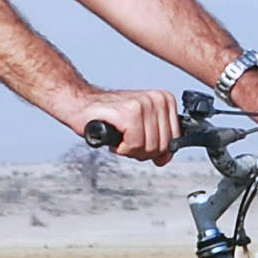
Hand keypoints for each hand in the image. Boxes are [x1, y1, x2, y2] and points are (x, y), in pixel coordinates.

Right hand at [63, 86, 178, 163]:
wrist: (82, 106)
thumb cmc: (110, 118)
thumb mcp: (142, 129)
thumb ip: (159, 143)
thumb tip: (165, 158)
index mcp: (164, 100)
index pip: (175, 139)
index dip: (156, 149)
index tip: (140, 140)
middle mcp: (156, 99)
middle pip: (163, 146)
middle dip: (142, 151)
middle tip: (127, 140)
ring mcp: (143, 104)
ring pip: (149, 147)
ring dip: (131, 150)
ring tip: (121, 137)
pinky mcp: (128, 112)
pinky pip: (135, 144)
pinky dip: (122, 148)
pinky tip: (115, 136)